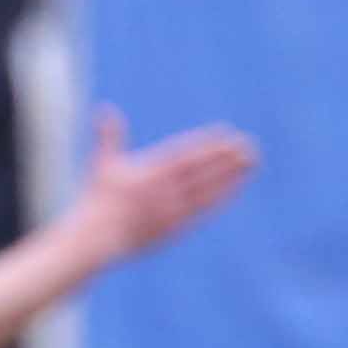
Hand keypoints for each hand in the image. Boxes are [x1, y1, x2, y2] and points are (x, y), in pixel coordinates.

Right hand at [68, 106, 259, 261]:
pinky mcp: (175, 227)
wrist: (96, 239)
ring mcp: (171, 210)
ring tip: (251, 163)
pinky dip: (222, 197)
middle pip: (202, 171)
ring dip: (232, 176)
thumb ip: (110, 136)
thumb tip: (104, 108)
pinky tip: (237, 187)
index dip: (207, 144)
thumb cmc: (98, 200)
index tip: (227, 132)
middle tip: (249, 146)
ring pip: (209, 190)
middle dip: (226, 158)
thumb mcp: (103, 165)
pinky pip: (204, 210)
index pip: (184, 154)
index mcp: (149, 173)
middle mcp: (163, 191)